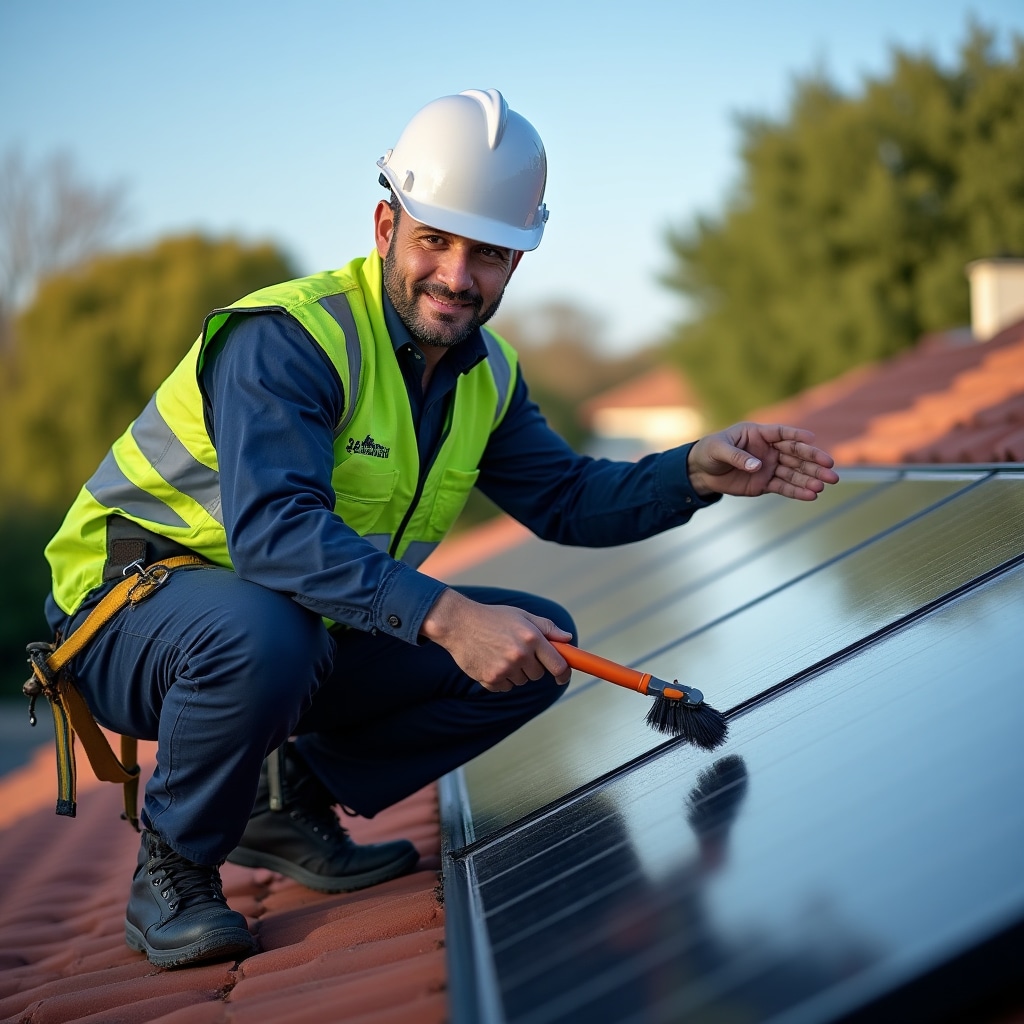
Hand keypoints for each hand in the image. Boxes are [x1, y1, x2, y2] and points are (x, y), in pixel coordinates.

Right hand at [419, 589, 572, 691]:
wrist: (458, 623)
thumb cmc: (492, 618)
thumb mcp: (522, 615)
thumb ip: (547, 627)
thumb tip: (567, 639)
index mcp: (532, 637)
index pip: (558, 665)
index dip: (563, 673)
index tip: (562, 676)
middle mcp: (521, 654)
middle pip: (538, 674)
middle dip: (532, 666)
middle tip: (517, 651)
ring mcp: (505, 668)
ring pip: (521, 681)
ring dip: (515, 672)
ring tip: (500, 653)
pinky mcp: (490, 679)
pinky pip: (505, 687)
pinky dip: (500, 679)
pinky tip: (490, 661)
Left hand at [687, 422, 838, 500]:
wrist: (701, 472)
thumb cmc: (709, 452)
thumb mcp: (719, 450)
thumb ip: (738, 457)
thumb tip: (758, 466)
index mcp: (759, 434)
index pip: (783, 433)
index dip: (797, 436)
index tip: (812, 439)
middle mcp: (769, 449)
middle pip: (796, 454)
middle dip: (813, 461)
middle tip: (831, 468)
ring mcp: (770, 467)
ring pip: (794, 472)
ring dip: (810, 479)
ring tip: (824, 485)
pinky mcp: (766, 483)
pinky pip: (784, 487)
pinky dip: (798, 492)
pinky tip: (812, 495)